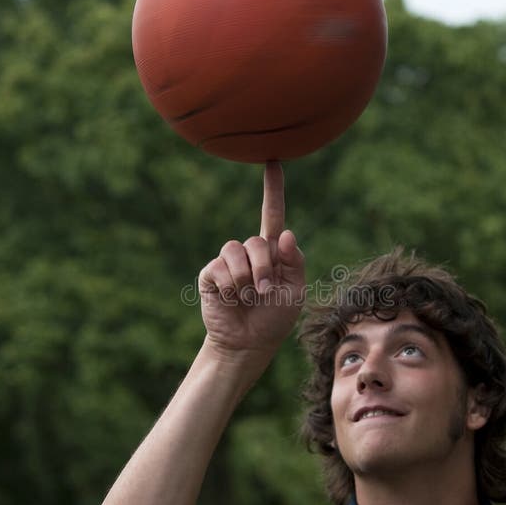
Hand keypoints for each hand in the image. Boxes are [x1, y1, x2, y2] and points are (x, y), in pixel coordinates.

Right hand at [198, 162, 305, 361]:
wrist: (249, 343)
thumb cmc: (274, 318)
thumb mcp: (295, 291)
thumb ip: (295, 263)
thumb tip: (286, 235)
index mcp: (273, 253)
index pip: (273, 214)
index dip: (273, 189)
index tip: (273, 161)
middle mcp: (249, 252)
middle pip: (257, 240)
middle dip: (264, 267)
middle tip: (265, 290)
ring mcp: (228, 262)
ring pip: (236, 249)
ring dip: (248, 276)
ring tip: (250, 295)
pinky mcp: (211, 274)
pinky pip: (221, 267)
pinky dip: (231, 285)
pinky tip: (232, 297)